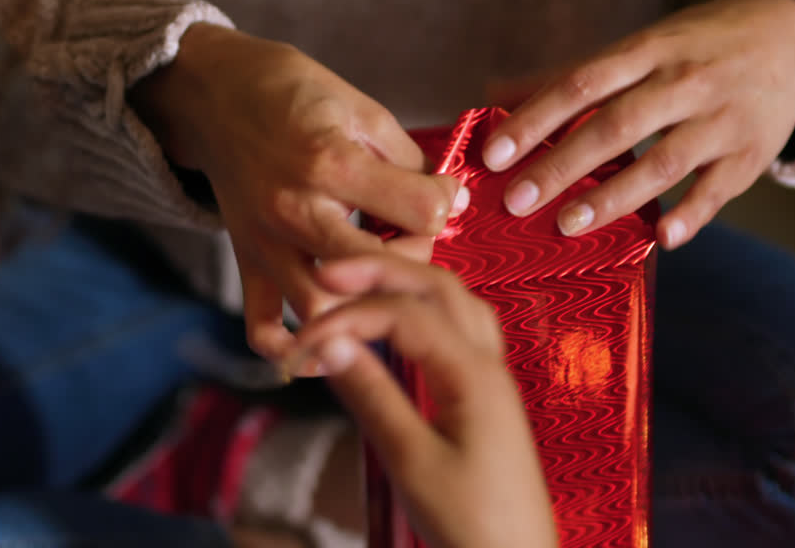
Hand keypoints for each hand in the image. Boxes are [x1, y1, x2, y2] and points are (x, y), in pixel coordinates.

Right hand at [132, 24, 464, 364]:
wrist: (215, 95)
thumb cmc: (294, 94)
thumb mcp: (361, 109)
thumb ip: (408, 160)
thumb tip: (448, 201)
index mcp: (331, 163)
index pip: (419, 210)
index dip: (445, 201)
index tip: (440, 192)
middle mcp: (296, 212)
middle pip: (376, 269)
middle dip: (414, 261)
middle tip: (415, 241)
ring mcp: (267, 244)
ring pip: (322, 310)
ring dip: (362, 307)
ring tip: (379, 282)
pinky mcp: (246, 264)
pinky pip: (262, 329)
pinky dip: (294, 349)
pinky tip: (329, 340)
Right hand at [285, 254, 555, 547]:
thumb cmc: (471, 524)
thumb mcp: (411, 461)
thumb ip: (372, 395)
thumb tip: (330, 344)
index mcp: (474, 376)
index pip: (405, 314)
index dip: (348, 316)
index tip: (302, 340)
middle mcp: (489, 366)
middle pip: (438, 288)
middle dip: (381, 271)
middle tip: (327, 272)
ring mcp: (492, 379)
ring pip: (455, 303)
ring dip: (408, 284)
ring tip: (360, 284)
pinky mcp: (486, 398)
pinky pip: (462, 330)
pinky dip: (426, 311)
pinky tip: (402, 324)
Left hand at [483, 0, 794, 248]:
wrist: (793, 31)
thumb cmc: (696, 45)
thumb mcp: (638, 45)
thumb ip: (568, 76)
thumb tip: (492, 94)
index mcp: (647, 51)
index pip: (581, 84)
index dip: (535, 119)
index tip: (494, 155)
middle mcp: (684, 81)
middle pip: (616, 125)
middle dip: (562, 165)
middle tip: (516, 201)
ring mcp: (721, 118)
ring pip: (664, 161)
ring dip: (615, 196)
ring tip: (568, 225)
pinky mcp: (751, 153)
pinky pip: (719, 189)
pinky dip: (693, 214)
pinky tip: (662, 240)